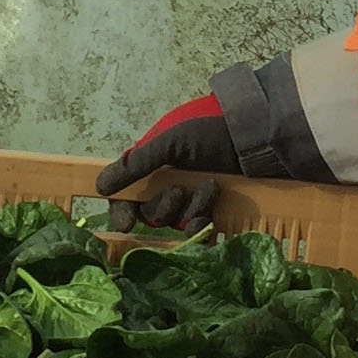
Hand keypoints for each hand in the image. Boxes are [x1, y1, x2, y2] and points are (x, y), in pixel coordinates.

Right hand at [94, 95, 236, 229]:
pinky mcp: (214, 210)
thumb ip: (135, 165)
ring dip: (187, 210)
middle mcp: (167, 182)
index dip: (123, 210)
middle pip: (149, 213)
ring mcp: (191, 198)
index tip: (126, 223)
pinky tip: (211, 204)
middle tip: (178, 192)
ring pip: (174, 222)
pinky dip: (201, 222)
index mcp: (151, 163)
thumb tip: (100, 187)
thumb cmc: (210, 129)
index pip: (126, 195)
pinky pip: (196, 228)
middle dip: (162, 208)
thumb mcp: (169, 141)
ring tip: (207, 188)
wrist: (257, 136)